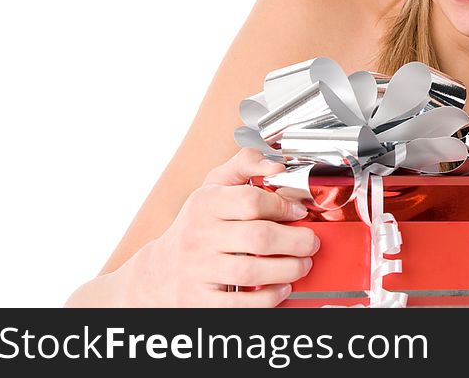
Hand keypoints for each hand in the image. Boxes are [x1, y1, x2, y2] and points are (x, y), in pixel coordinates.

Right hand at [124, 147, 318, 306]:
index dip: (283, 206)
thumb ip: (245, 164)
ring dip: (289, 269)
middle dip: (296, 241)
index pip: (251, 201)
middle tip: (310, 243)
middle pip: (259, 237)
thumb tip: (276, 165)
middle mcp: (199, 236)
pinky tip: (281, 287)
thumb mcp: (213, 187)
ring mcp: (197, 269)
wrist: (159, 271)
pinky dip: (269, 297)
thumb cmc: (195, 226)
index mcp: (205, 204)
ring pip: (252, 271)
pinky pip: (241, 304)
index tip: (299, 212)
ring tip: (301, 264)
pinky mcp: (199, 300)